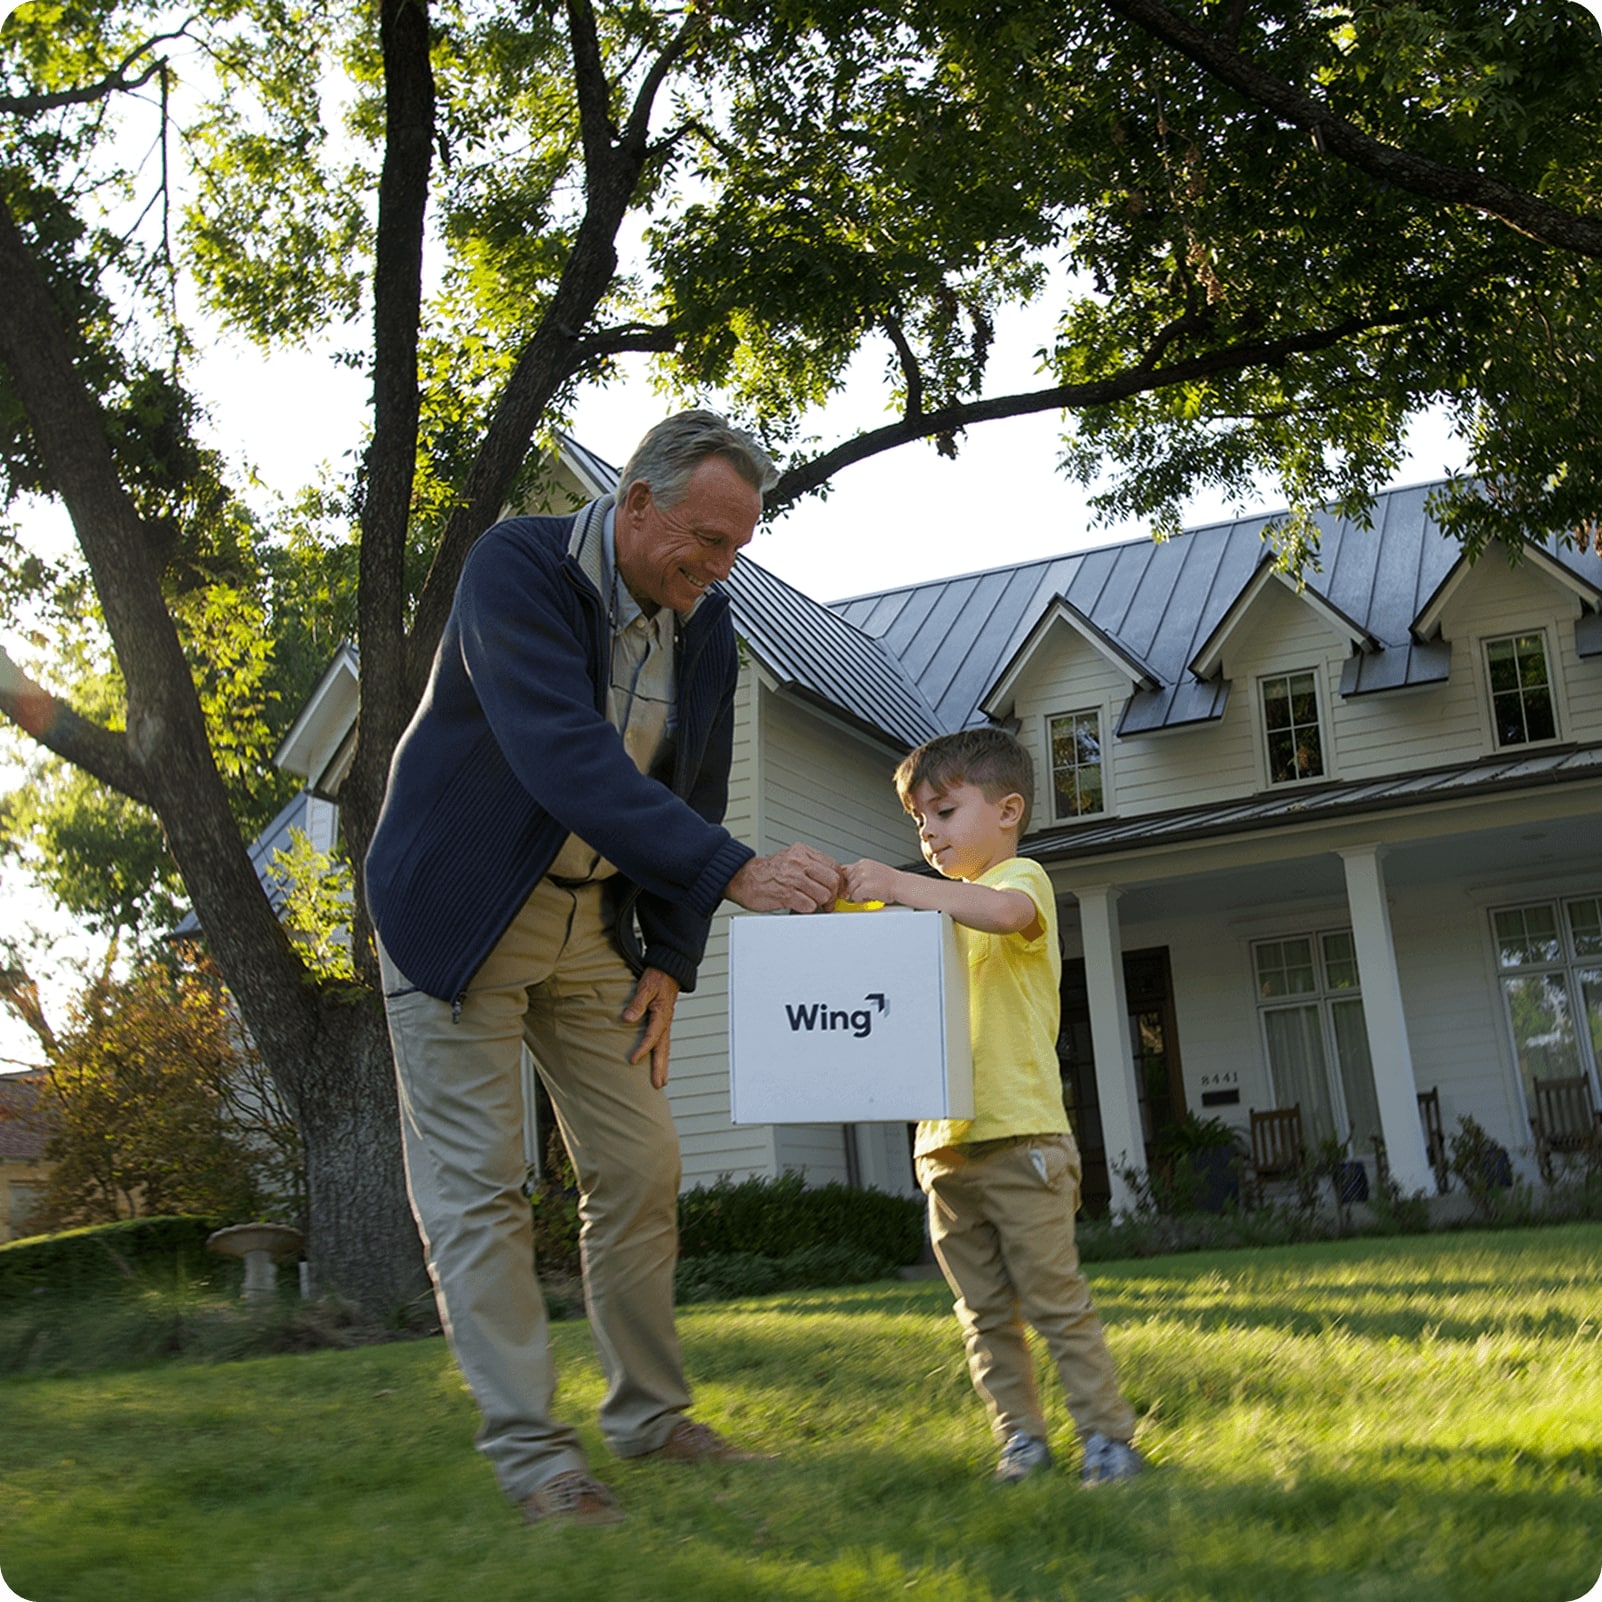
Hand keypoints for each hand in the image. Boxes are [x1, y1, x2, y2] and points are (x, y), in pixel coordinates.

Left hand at [623, 966, 679, 1087]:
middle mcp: (666, 1022)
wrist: (670, 969)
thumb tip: (627, 1019)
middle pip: (663, 1049)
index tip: (632, 1061)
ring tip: (661, 1082)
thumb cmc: (656, 977)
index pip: (652, 1036)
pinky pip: (664, 1043)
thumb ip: (637, 1003)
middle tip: (657, 1085)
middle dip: (660, 1068)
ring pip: (665, 1048)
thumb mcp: (645, 986)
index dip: (642, 1049)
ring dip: (663, 1065)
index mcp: (662, 1015)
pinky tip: (659, 1063)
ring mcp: (666, 1024)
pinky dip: (662, 1056)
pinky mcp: (664, 1022)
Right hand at [724, 842, 843, 912]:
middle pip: (832, 880)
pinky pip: (809, 906)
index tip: (838, 890)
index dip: (839, 881)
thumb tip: (833, 879)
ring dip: (819, 903)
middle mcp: (798, 862)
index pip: (833, 866)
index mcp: (802, 852)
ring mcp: (792, 878)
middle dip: (832, 894)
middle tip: (827, 901)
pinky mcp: (785, 894)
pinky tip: (798, 905)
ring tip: (809, 902)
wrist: (742, 878)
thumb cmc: (767, 872)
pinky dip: (807, 909)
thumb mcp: (792, 859)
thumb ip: (812, 866)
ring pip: (823, 894)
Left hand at [841, 859, 902, 905]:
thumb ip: (860, 873)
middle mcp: (861, 868)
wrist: (901, 885)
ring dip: (858, 894)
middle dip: (853, 888)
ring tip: (871, 893)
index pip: (846, 871)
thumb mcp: (873, 871)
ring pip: (850, 890)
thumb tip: (848, 880)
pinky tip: (871, 896)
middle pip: (846, 881)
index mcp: (863, 863)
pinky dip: (862, 900)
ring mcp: (862, 877)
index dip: (849, 881)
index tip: (853, 886)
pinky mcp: (864, 887)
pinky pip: (855, 897)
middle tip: (865, 891)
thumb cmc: (891, 881)